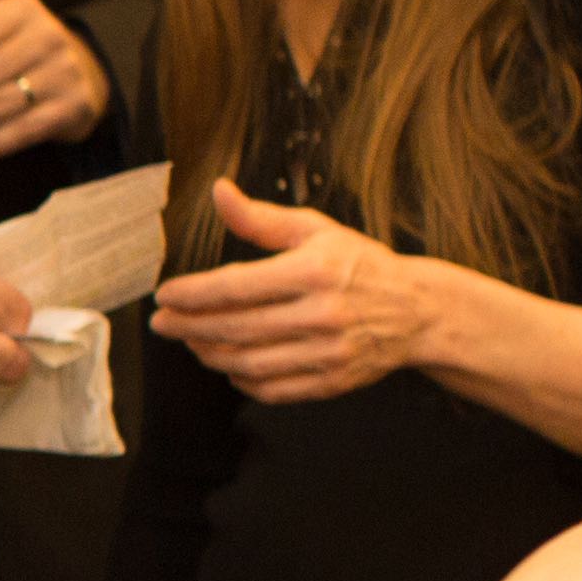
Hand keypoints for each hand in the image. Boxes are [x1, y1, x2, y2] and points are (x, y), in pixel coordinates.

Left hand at [151, 182, 445, 403]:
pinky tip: (228, 365)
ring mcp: (328, 352)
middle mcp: (321, 313)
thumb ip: (261, 218)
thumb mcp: (316, 231)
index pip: (235, 286)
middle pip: (235, 327)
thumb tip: (218, 192)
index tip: (164, 296)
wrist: (419, 310)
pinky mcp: (333, 382)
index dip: (192, 294)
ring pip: (248, 363)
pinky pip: (272, 389)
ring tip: (192, 341)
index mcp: (314, 271)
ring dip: (210, 354)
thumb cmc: (360, 265)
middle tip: (162, 324)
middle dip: (189, 327)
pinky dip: (242, 380)